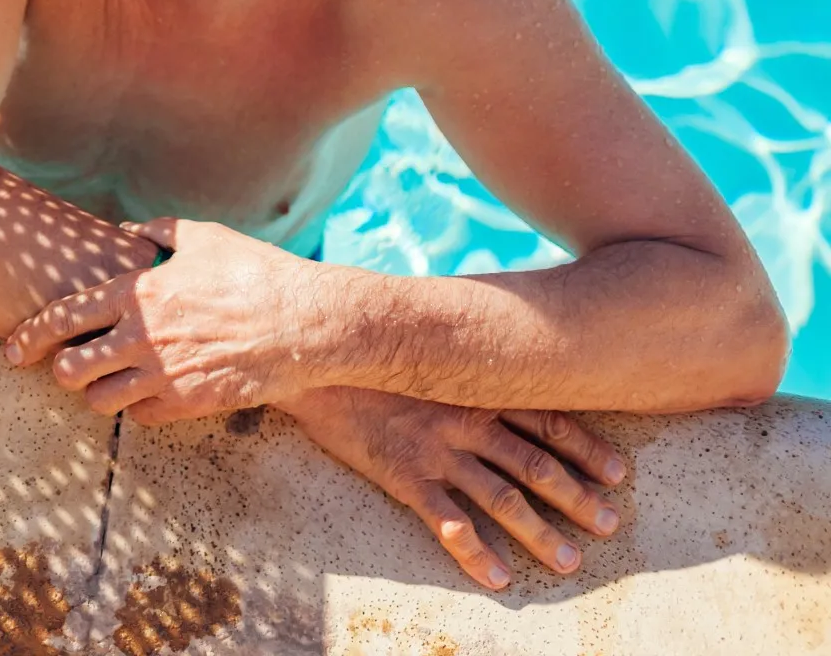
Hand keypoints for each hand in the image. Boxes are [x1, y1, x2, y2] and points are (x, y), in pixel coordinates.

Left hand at [4, 217, 315, 419]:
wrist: (305, 322)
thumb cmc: (255, 272)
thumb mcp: (203, 237)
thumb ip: (156, 233)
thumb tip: (123, 231)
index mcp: (138, 292)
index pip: (63, 316)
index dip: (29, 335)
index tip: (12, 349)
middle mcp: (142, 336)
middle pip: (71, 368)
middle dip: (62, 370)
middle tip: (67, 367)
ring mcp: (165, 374)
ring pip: (100, 400)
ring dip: (97, 393)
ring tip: (108, 382)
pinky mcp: (189, 403)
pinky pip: (140, 417)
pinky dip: (138, 409)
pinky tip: (148, 394)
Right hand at [279, 386, 626, 589]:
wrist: (313, 363)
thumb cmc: (368, 357)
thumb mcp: (424, 354)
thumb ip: (460, 368)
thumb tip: (491, 367)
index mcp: (474, 390)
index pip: (547, 419)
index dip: (586, 447)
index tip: (619, 473)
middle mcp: (464, 419)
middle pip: (535, 463)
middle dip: (576, 496)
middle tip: (608, 523)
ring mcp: (435, 449)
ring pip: (501, 496)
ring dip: (539, 531)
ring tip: (568, 561)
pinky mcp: (403, 474)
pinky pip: (447, 520)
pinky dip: (476, 552)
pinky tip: (498, 577)